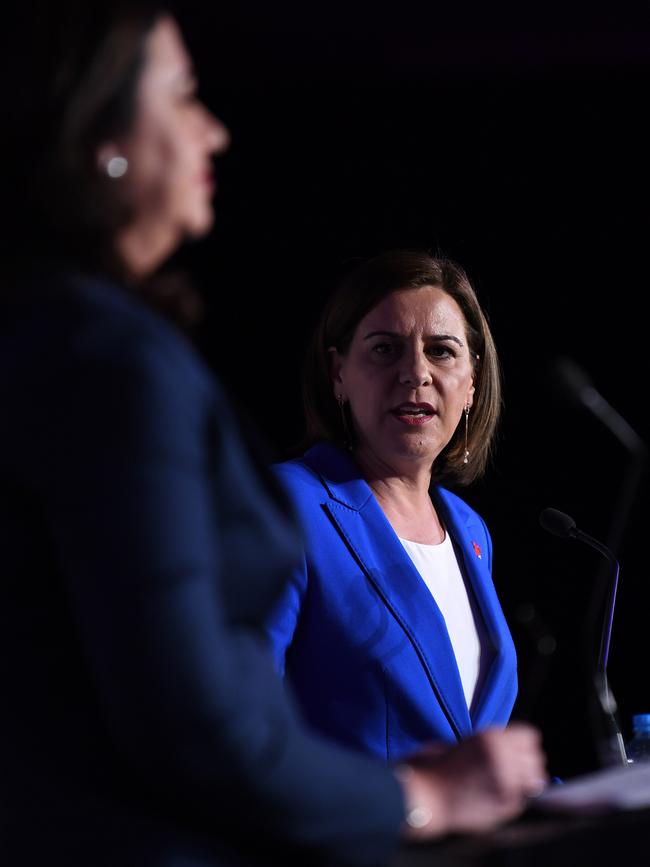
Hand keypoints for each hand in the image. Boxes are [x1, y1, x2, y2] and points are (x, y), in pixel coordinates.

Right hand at [395, 723, 546, 839]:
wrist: (426, 795)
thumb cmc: (440, 769)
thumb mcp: (468, 744)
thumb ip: (495, 747)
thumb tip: (518, 756)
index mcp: (492, 738)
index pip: (530, 737)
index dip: (523, 746)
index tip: (516, 754)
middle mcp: (504, 756)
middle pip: (536, 758)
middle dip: (526, 766)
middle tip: (510, 773)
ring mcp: (507, 781)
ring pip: (535, 780)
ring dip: (524, 784)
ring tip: (505, 787)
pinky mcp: (506, 804)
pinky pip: (522, 801)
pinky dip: (512, 802)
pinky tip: (494, 800)